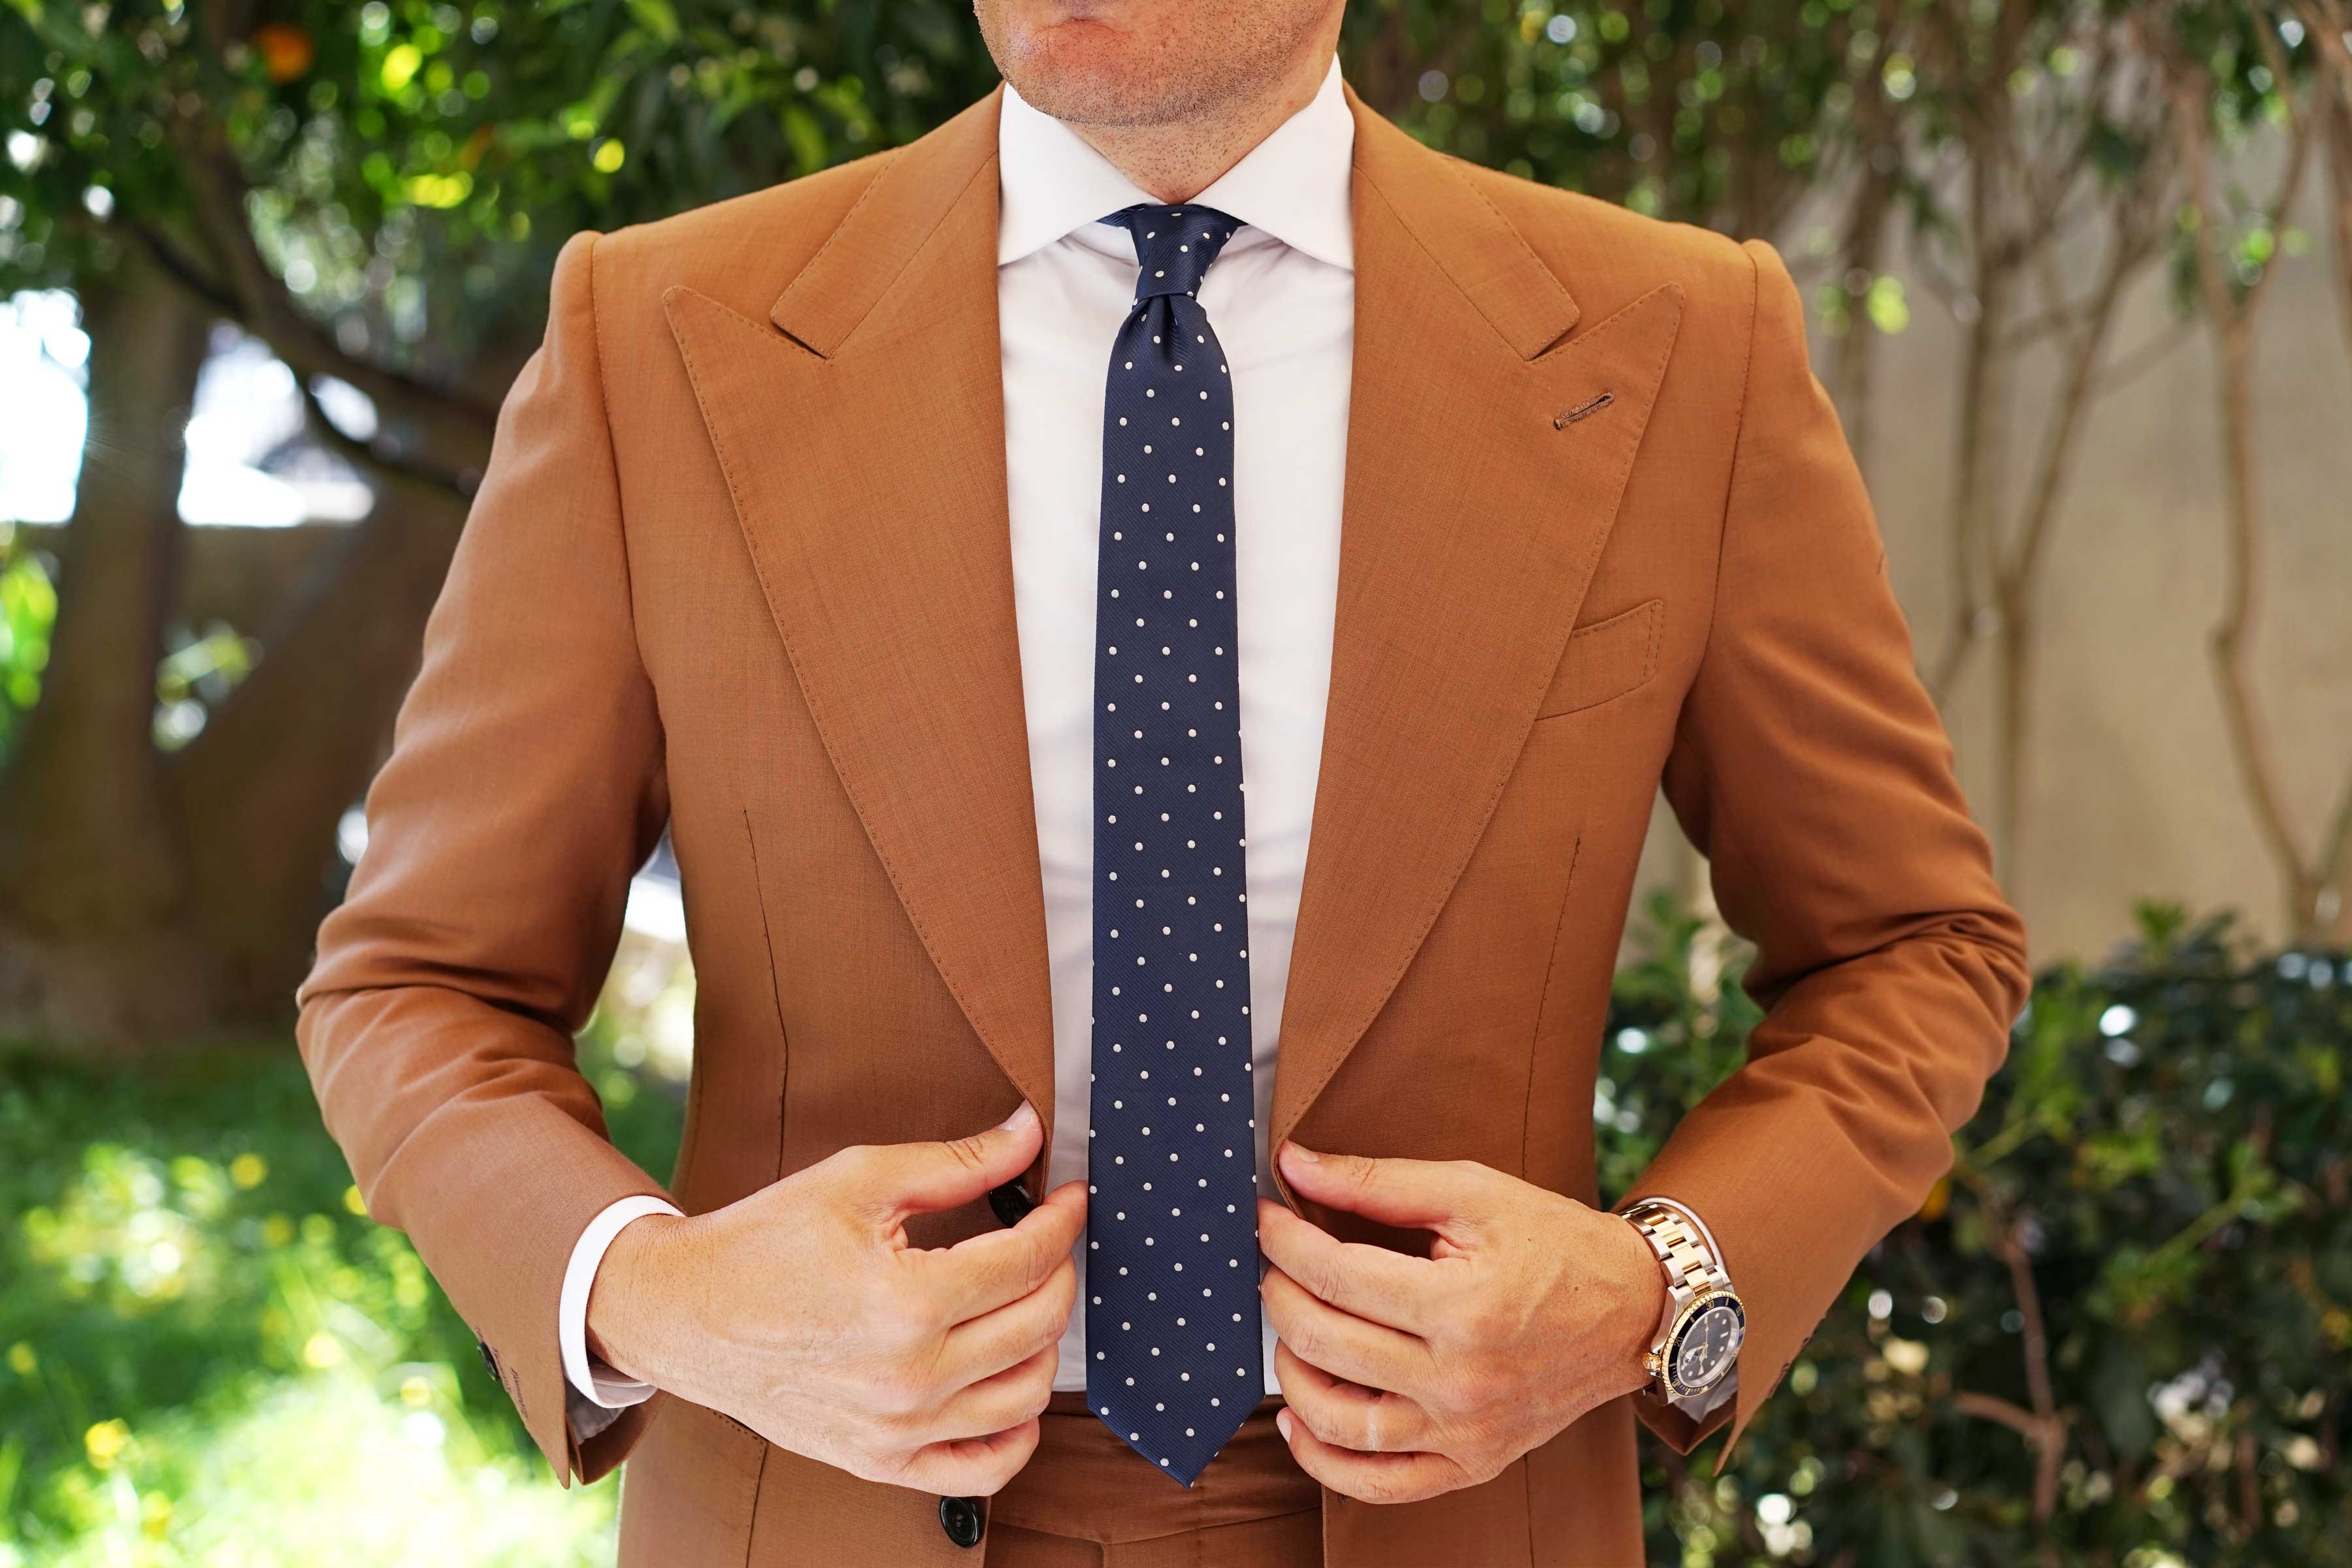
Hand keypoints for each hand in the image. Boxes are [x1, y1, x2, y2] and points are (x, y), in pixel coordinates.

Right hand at [587, 1099, 1083, 1496]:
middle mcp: (910, 1378)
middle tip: (1044, 1240)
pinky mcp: (880, 1462)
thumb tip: (1027, 1136)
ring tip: (1023, 1301)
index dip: (1062, 1219)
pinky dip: (1017, 1433)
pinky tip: (1010, 1385)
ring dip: (1044, 1342)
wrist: (686, 1314)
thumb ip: (955, 1162)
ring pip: (1027, 1395)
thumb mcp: (858, 1180)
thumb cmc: (765, 1242)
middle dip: (1059, 1271)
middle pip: (1039, 1324)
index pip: (1028, 1260)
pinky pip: (983, 1470)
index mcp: (906, 1301)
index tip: (1068, 1197)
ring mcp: (897, 1431)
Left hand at [1255, 1140, 1665, 1503]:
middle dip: (1278, 1294)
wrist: (1633, 1310)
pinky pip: (1381, 1485)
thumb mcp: (1474, 1192)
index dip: (1284, 1240)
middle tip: (1272, 1264)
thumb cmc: (1554, 1242)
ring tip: (1287, 1332)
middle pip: (1327, 1343)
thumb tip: (1294, 1164)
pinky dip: (1325, 1462)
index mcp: (1463, 1305)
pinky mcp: (1474, 1463)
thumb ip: (1378, 1181)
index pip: (1337, 1275)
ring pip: (1339, 1422)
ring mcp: (1466, 1432)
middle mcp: (1462, 1380)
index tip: (1265, 1215)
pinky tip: (1298, 1423)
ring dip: (1291, 1373)